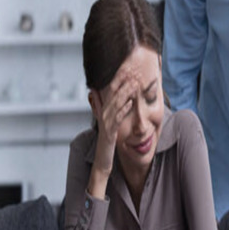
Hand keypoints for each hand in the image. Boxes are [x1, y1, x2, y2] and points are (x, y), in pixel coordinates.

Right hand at [87, 67, 137, 196]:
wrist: (102, 161)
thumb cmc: (106, 141)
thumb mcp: (105, 122)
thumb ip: (100, 106)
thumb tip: (94, 91)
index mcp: (104, 110)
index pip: (110, 91)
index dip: (118, 79)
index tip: (127, 68)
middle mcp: (103, 114)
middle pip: (113, 95)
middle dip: (123, 82)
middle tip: (133, 71)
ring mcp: (106, 123)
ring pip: (115, 104)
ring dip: (125, 93)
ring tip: (134, 83)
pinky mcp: (110, 132)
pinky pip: (117, 119)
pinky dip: (123, 110)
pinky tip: (130, 103)